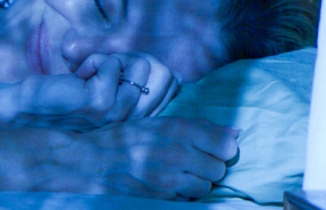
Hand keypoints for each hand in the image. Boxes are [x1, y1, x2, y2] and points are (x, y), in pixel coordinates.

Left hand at [9, 53, 179, 129]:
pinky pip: (110, 62)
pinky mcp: (100, 103)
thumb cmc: (63, 96)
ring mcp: (117, 113)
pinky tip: (76, 77)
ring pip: (141, 63)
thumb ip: (133, 80)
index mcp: (137, 117)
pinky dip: (91, 60)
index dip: (147, 64)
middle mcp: (132, 119)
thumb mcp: (106, 88)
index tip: (117, 68)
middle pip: (164, 73)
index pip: (172, 83)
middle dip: (134, 57)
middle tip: (104, 66)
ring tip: (90, 73)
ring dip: (110, 58)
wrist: (26, 109)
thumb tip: (170, 70)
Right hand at [60, 117, 239, 199]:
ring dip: (196, 185)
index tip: (208, 150)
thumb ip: (198, 127)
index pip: (225, 145)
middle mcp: (176, 152)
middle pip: (219, 168)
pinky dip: (181, 197)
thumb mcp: (157, 124)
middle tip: (189, 165)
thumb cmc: (122, 141)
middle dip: (208, 169)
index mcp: (177, 128)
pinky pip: (188, 200)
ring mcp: (169, 178)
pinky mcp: (161, 198)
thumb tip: (237, 133)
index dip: (219, 150)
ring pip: (206, 187)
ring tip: (176, 177)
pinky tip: (166, 188)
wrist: (88, 163)